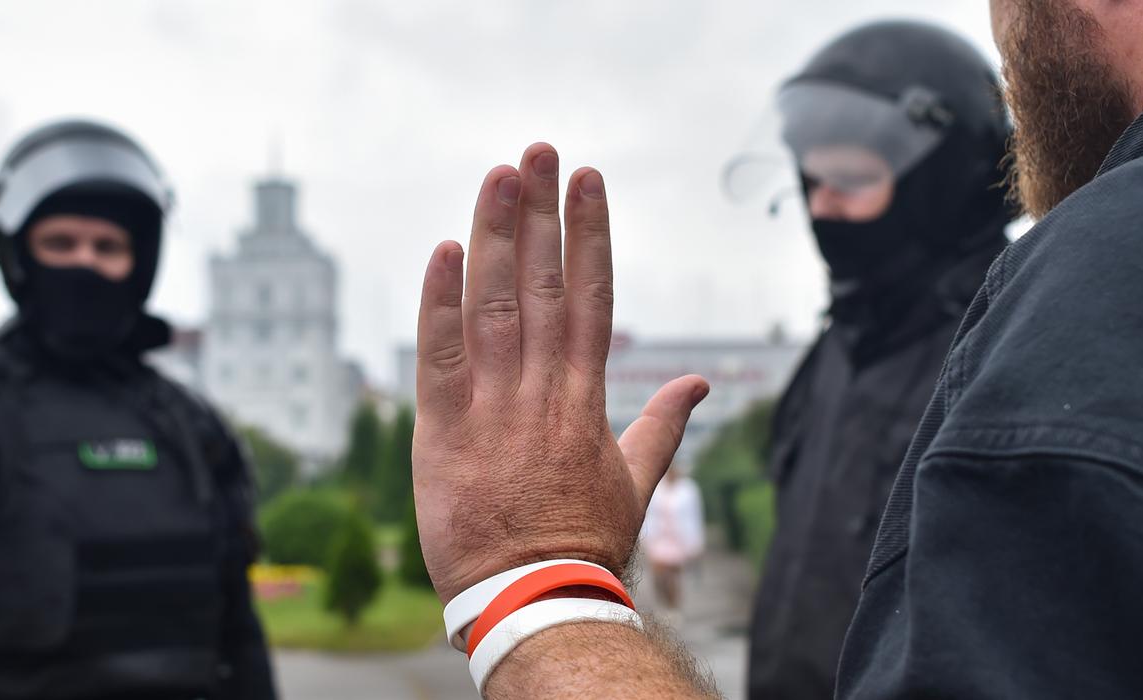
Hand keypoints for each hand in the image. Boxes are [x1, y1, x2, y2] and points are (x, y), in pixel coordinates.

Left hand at [412, 143, 709, 602]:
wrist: (534, 599)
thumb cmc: (583, 542)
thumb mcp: (636, 482)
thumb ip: (663, 426)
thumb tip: (701, 387)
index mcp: (586, 396)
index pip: (590, 296)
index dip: (588, 234)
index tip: (588, 181)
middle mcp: (543, 389)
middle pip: (543, 285)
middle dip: (541, 213)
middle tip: (537, 151)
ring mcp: (493, 407)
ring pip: (495, 306)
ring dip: (497, 236)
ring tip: (499, 176)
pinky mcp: (443, 431)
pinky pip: (441, 356)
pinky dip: (441, 303)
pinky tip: (446, 250)